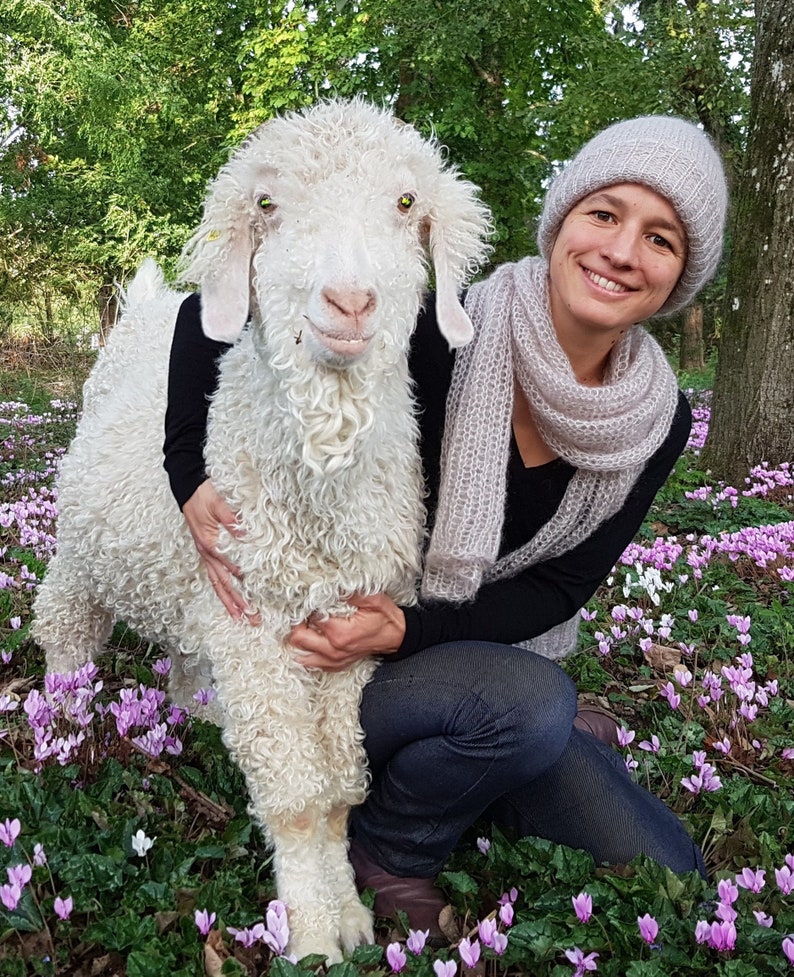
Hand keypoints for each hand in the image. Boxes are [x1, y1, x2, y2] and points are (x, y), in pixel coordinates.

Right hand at [182, 479, 258, 621]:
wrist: (187, 488)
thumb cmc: (202, 495)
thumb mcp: (218, 503)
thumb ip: (231, 520)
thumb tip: (245, 534)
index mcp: (209, 542)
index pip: (228, 565)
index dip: (242, 578)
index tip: (257, 590)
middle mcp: (206, 552)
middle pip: (223, 583)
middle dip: (237, 601)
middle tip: (251, 617)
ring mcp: (205, 554)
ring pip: (218, 584)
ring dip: (230, 602)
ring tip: (241, 617)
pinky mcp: (206, 552)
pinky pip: (214, 577)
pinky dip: (222, 591)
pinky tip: (229, 600)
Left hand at [290, 593, 405, 671]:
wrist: (397, 636)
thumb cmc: (385, 617)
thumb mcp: (371, 598)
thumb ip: (348, 592)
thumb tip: (329, 586)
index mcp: (340, 633)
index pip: (309, 618)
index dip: (305, 607)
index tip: (306, 599)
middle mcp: (334, 650)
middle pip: (298, 639)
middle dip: (295, 624)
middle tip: (299, 612)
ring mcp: (334, 660)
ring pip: (301, 654)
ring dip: (299, 640)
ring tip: (303, 626)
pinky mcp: (336, 664)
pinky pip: (312, 664)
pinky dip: (306, 652)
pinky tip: (309, 641)